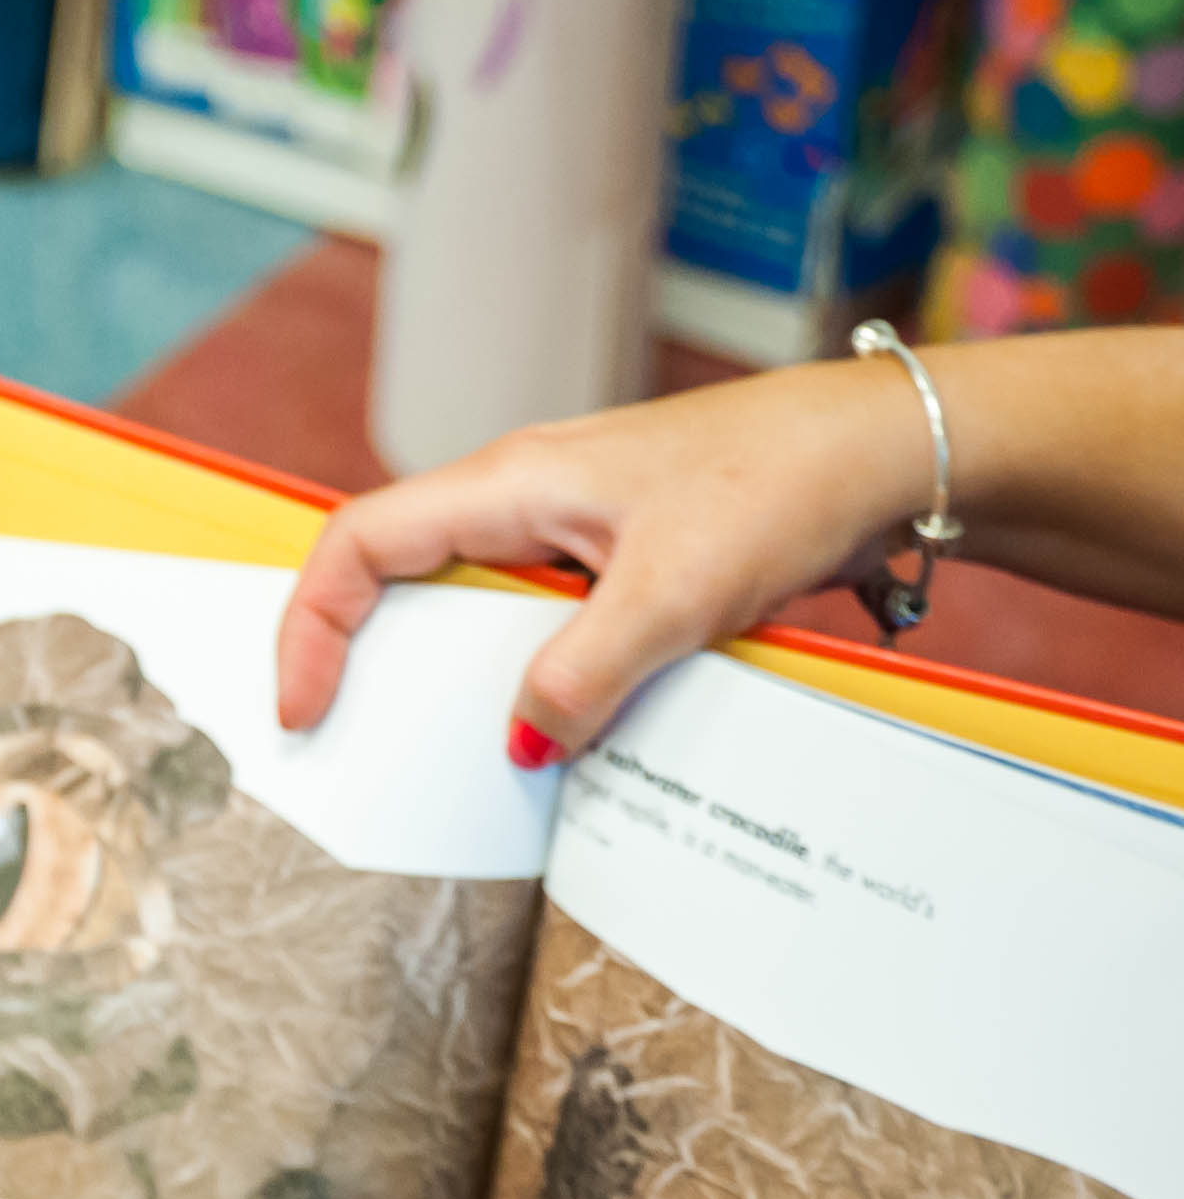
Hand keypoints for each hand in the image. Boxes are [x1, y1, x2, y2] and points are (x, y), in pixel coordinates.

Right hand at [275, 356, 932, 760]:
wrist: (892, 449)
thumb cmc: (784, 481)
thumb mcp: (674, 592)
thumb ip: (583, 673)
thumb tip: (521, 745)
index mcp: (509, 483)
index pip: (359, 545)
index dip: (312, 628)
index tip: (306, 708)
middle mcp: (525, 495)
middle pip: (400, 576)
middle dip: (365, 659)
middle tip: (358, 740)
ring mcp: (572, 524)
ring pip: (472, 603)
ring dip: (459, 675)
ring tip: (460, 749)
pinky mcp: (620, 555)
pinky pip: (541, 619)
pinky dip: (530, 674)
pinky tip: (562, 726)